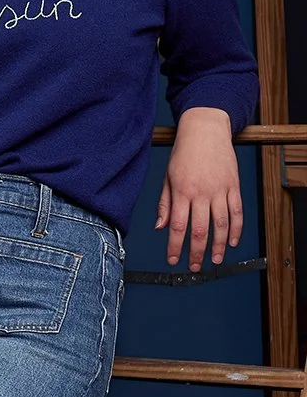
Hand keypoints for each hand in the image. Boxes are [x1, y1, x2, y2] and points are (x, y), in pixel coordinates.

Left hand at [156, 106, 242, 271]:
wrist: (205, 129)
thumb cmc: (184, 153)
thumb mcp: (167, 178)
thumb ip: (165, 204)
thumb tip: (159, 228)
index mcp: (182, 192)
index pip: (178, 226)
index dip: (176, 247)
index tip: (173, 260)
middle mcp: (201, 193)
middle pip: (200, 230)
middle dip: (197, 252)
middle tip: (194, 267)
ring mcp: (220, 189)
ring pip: (221, 224)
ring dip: (218, 245)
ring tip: (215, 260)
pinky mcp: (234, 185)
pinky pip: (237, 211)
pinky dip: (236, 229)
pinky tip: (232, 242)